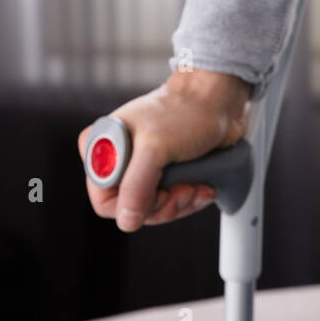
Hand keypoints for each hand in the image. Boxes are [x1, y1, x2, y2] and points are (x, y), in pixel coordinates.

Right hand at [78, 69, 251, 231]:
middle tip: (183, 189)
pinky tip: (203, 186)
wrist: (217, 100)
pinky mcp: (166, 173)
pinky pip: (174, 202)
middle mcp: (119, 161)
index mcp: (102, 151)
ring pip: (156, 209)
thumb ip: (136, 186)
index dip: (134, 206)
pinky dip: (192, 198)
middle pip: (134, 210)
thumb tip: (127, 220)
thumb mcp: (155, 148)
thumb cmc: (185, 111)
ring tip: (196, 185)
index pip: (105, 201)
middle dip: (165, 205)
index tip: (160, 193)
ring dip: (182, 203)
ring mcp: (143, 169)